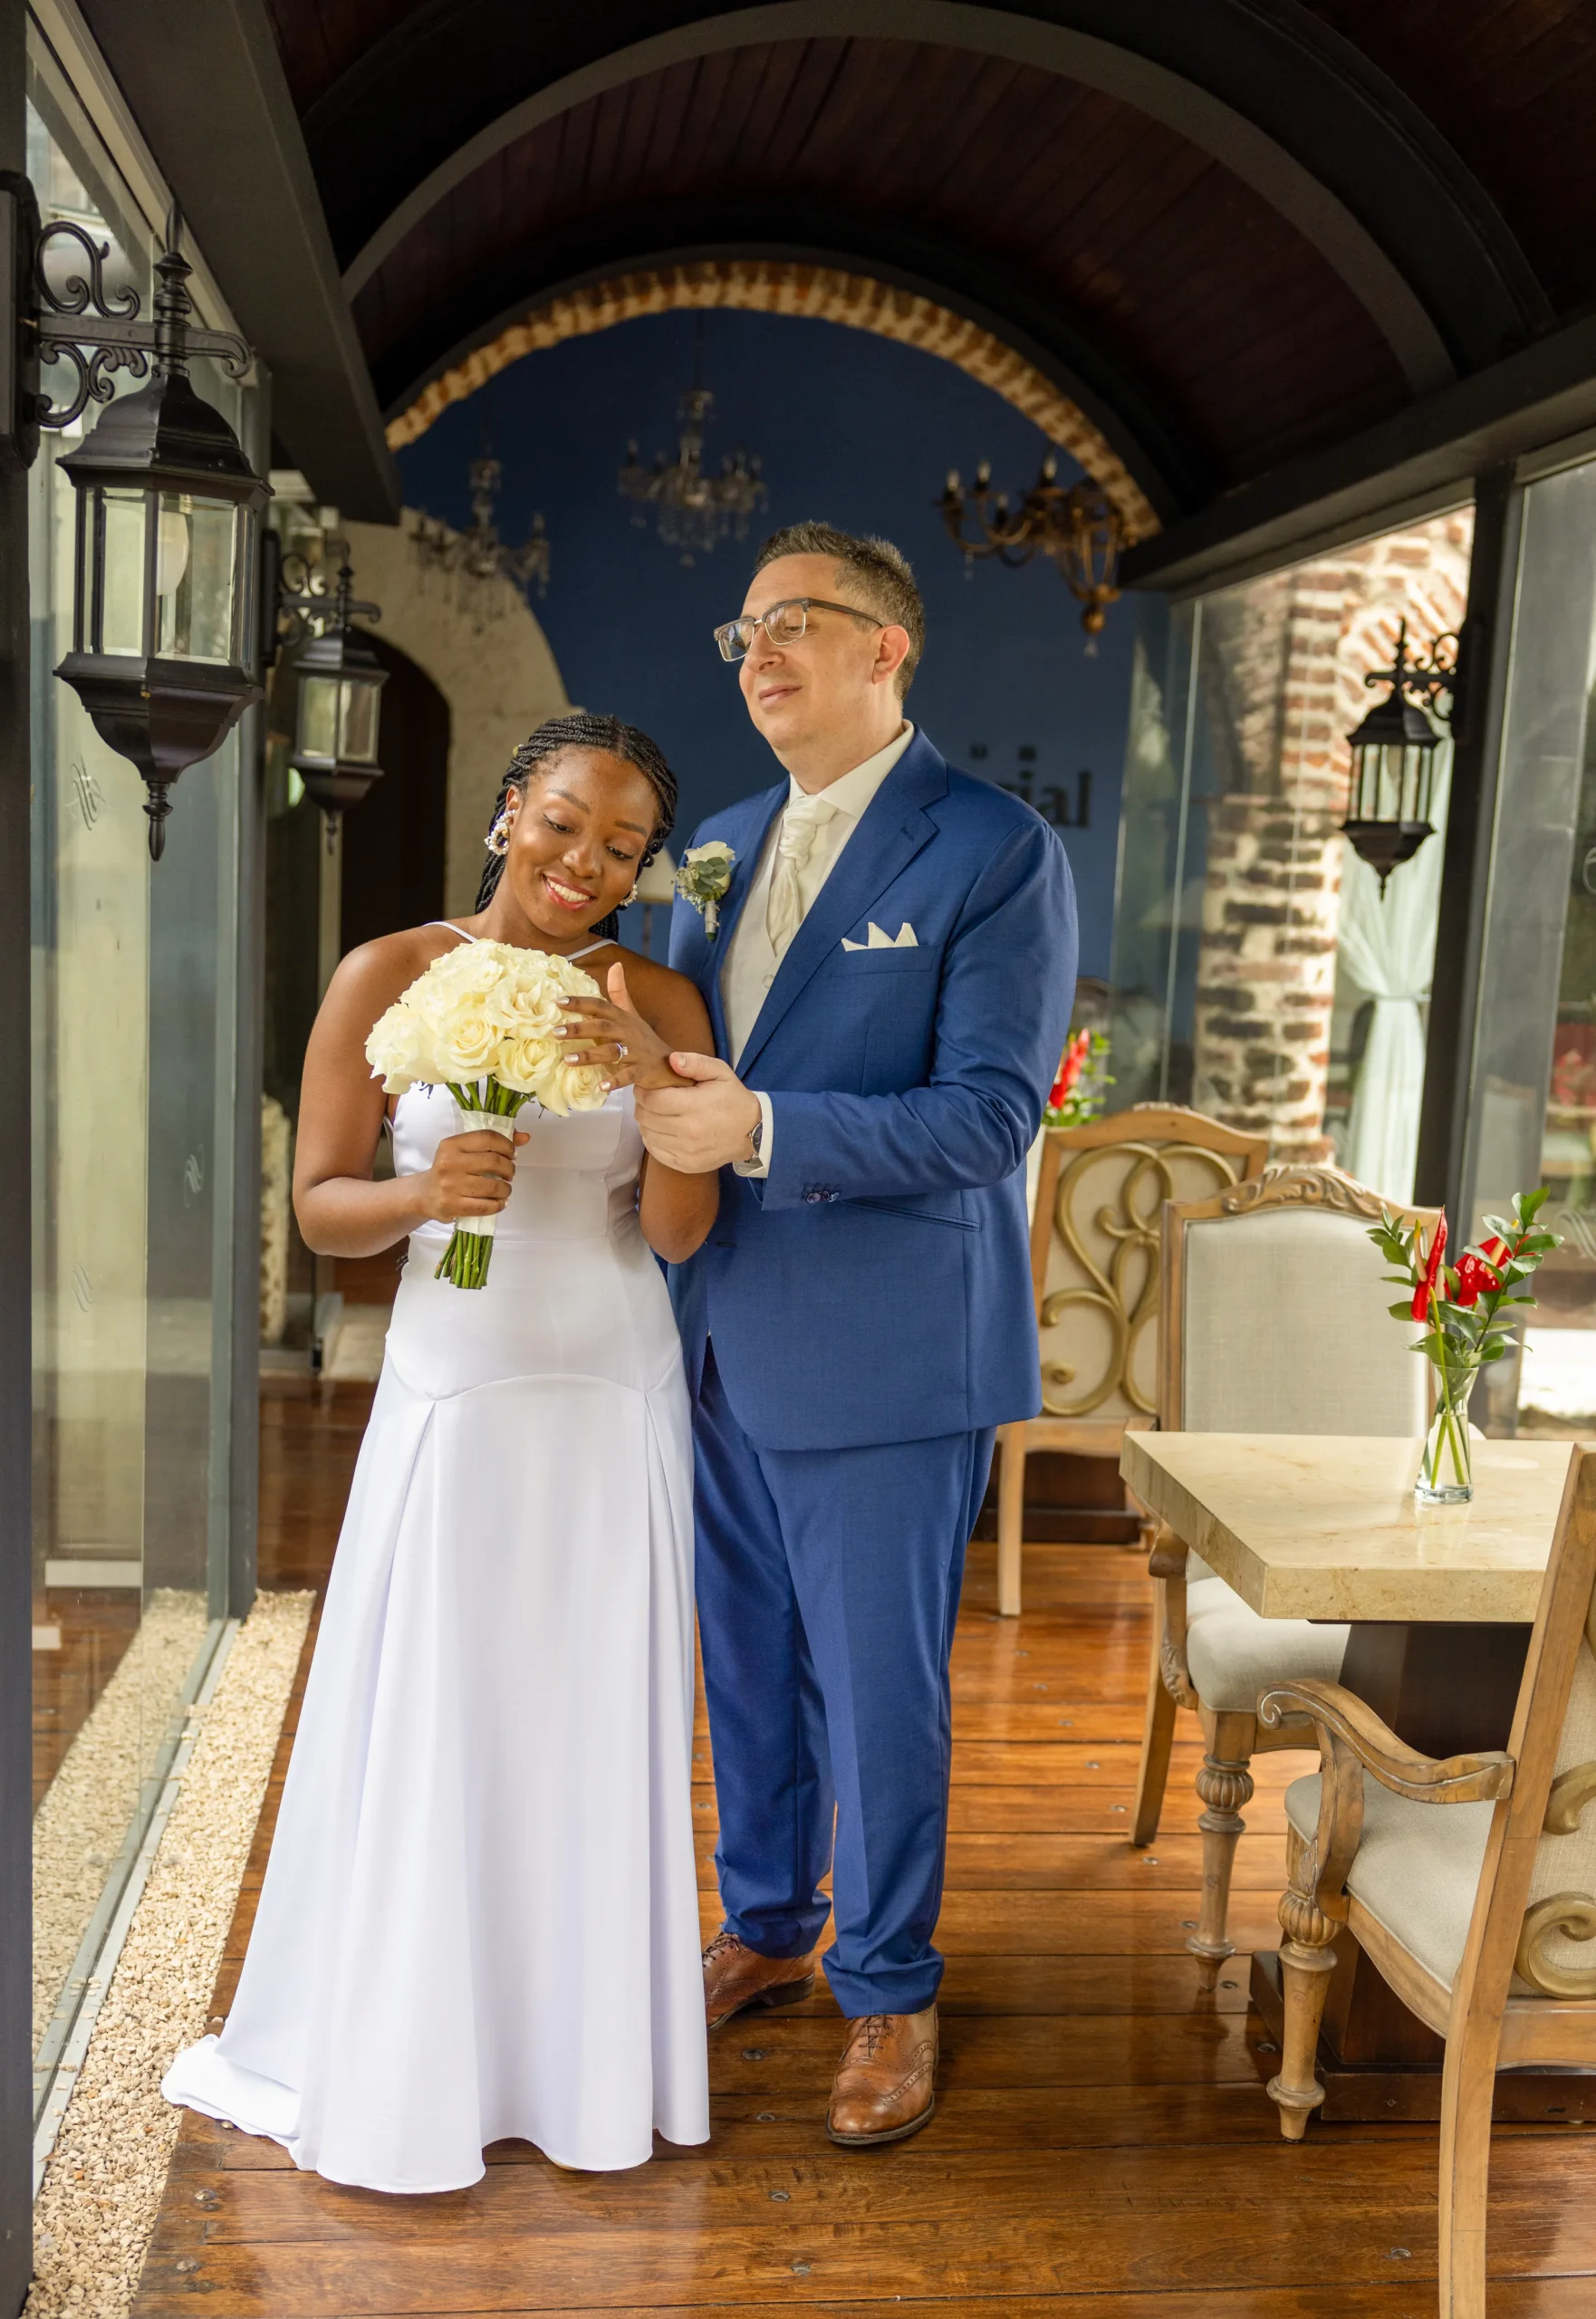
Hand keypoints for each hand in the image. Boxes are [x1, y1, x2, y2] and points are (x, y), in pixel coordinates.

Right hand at [420, 1127, 528, 1221]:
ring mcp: (450, 1186)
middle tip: (510, 1174)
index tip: (512, 1154)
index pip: (487, 1138)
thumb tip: (526, 1137)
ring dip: (506, 1189)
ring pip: (493, 1186)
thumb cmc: (450, 1170)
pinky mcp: (452, 1206)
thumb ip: (494, 1143)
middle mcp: (450, 1163)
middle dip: (509, 1169)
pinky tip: (500, 1202)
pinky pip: (485, 1206)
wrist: (424, 1194)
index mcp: (452, 1144)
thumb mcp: (464, 1151)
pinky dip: (499, 1205)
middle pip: (494, 1161)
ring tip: (505, 1189)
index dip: (507, 1145)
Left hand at [557, 962, 678, 1090]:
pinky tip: (600, 1087)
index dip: (580, 1003)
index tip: (558, 1001)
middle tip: (555, 1032)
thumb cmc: (643, 1037)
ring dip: (590, 1055)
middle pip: (602, 1027)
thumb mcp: (632, 1013)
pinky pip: (628, 1076)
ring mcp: (636, 1051)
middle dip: (579, 1029)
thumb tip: (616, 964)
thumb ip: (619, 992)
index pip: (600, 1006)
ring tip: (568, 1059)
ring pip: (611, 1052)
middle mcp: (628, 1032)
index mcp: (622, 1017)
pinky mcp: (642, 1071)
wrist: (669, 1063)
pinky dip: (615, 1081)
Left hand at [634, 1051, 760, 1173]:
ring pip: (648, 1134)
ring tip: (656, 1113)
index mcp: (695, 1106)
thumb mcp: (721, 1073)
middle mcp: (688, 1131)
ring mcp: (686, 1151)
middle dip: (642, 1105)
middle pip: (646, 1117)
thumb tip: (671, 1059)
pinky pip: (655, 1151)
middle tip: (649, 1099)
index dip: (642, 1092)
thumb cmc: (733, 1099)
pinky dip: (652, 1139)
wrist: (752, 1132)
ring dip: (646, 1122)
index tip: (644, 1086)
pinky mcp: (685, 1165)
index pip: (653, 1100)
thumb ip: (696, 1062)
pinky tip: (661, 1130)